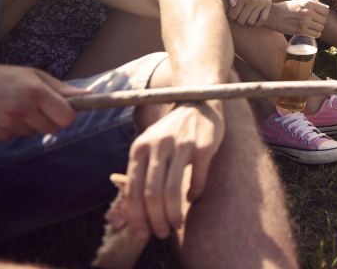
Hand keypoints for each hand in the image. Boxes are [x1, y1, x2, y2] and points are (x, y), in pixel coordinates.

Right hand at [0, 65, 89, 141]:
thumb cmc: (0, 78)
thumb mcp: (32, 75)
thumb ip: (61, 88)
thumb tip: (88, 95)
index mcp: (35, 92)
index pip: (67, 118)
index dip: (67, 114)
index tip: (62, 109)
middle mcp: (22, 110)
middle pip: (52, 128)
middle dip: (48, 119)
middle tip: (35, 105)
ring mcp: (8, 125)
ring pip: (34, 132)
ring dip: (29, 123)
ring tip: (14, 107)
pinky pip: (16, 136)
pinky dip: (13, 128)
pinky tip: (2, 114)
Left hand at [124, 101, 224, 240]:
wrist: (198, 102)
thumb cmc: (172, 131)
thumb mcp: (150, 145)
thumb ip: (142, 171)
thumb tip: (134, 210)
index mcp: (140, 148)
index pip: (133, 191)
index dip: (136, 217)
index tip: (141, 233)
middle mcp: (158, 145)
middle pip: (152, 195)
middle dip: (156, 220)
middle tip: (161, 233)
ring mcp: (181, 145)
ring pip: (172, 190)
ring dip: (173, 214)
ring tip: (176, 224)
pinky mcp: (203, 146)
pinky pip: (197, 178)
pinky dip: (194, 194)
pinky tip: (193, 199)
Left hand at [225, 0, 271, 26]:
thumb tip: (232, 4)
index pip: (233, 15)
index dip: (230, 17)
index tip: (230, 14)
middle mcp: (252, 0)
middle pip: (241, 20)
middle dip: (236, 20)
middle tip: (236, 16)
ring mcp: (261, 3)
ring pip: (251, 21)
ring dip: (245, 22)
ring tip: (243, 18)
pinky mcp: (268, 4)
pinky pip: (263, 19)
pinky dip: (256, 24)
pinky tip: (251, 23)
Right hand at [274, 0, 329, 36]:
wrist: (273, 15)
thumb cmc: (287, 8)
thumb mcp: (300, 2)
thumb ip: (311, 5)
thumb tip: (325, 10)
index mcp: (309, 3)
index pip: (326, 10)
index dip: (323, 13)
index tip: (319, 15)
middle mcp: (308, 12)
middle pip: (324, 20)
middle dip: (320, 21)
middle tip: (314, 21)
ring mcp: (304, 22)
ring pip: (321, 28)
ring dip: (317, 28)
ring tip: (312, 26)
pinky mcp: (301, 31)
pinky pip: (316, 34)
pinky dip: (315, 34)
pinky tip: (310, 31)